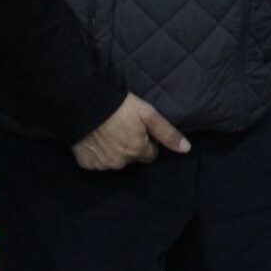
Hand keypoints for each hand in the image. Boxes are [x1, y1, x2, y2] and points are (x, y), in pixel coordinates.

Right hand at [72, 93, 189, 170]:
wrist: (84, 105)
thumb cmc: (120, 107)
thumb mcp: (148, 115)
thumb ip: (167, 133)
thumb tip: (187, 149)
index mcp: (137, 151)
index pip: (150, 155)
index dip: (147, 142)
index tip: (139, 130)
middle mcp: (120, 162)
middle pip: (132, 158)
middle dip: (131, 147)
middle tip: (123, 129)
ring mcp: (102, 164)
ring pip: (115, 161)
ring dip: (115, 151)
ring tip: (109, 133)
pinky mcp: (86, 163)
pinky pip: (98, 162)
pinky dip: (98, 153)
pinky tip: (96, 139)